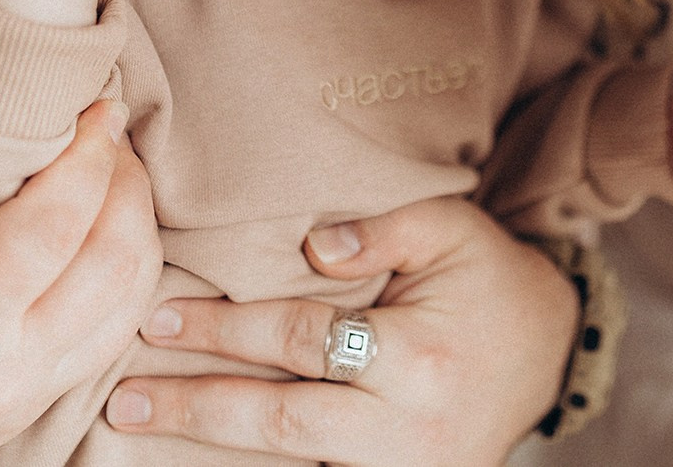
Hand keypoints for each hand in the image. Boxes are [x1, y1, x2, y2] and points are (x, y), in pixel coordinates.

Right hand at [0, 19, 162, 466]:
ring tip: (108, 166)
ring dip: (136, 222)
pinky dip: (127, 268)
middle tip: (105, 127)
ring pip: (133, 299)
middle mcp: (4, 371)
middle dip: (126, 180)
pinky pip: (119, 327)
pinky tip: (101, 223)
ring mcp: (33, 396)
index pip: (50, 231)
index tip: (98, 104)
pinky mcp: (48, 400)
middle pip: (114, 263)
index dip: (88, 157)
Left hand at [101, 197, 577, 464]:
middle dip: (196, 405)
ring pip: (289, 462)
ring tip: (137, 428)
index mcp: (415, 359)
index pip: (299, 340)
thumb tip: (313, 247)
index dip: (224, 328)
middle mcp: (405, 430)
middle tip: (124, 396)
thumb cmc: (487, 280)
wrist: (549, 352)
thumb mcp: (451, 229)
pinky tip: (204, 460)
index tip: (157, 316)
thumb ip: (384, 228)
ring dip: (212, 445)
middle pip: (278, 418)